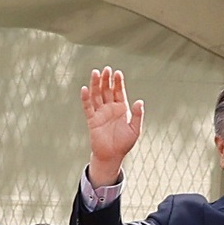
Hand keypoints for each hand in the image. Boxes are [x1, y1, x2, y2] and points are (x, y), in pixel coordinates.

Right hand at [81, 67, 143, 185]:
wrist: (112, 155)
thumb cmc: (124, 143)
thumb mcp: (135, 129)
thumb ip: (137, 115)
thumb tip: (139, 101)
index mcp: (121, 108)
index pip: (119, 91)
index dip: (118, 82)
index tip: (117, 73)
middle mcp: (110, 108)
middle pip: (106, 90)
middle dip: (106, 80)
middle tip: (106, 69)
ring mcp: (100, 113)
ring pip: (96, 95)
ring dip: (95, 84)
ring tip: (95, 73)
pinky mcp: (92, 120)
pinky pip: (88, 107)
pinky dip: (86, 98)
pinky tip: (85, 89)